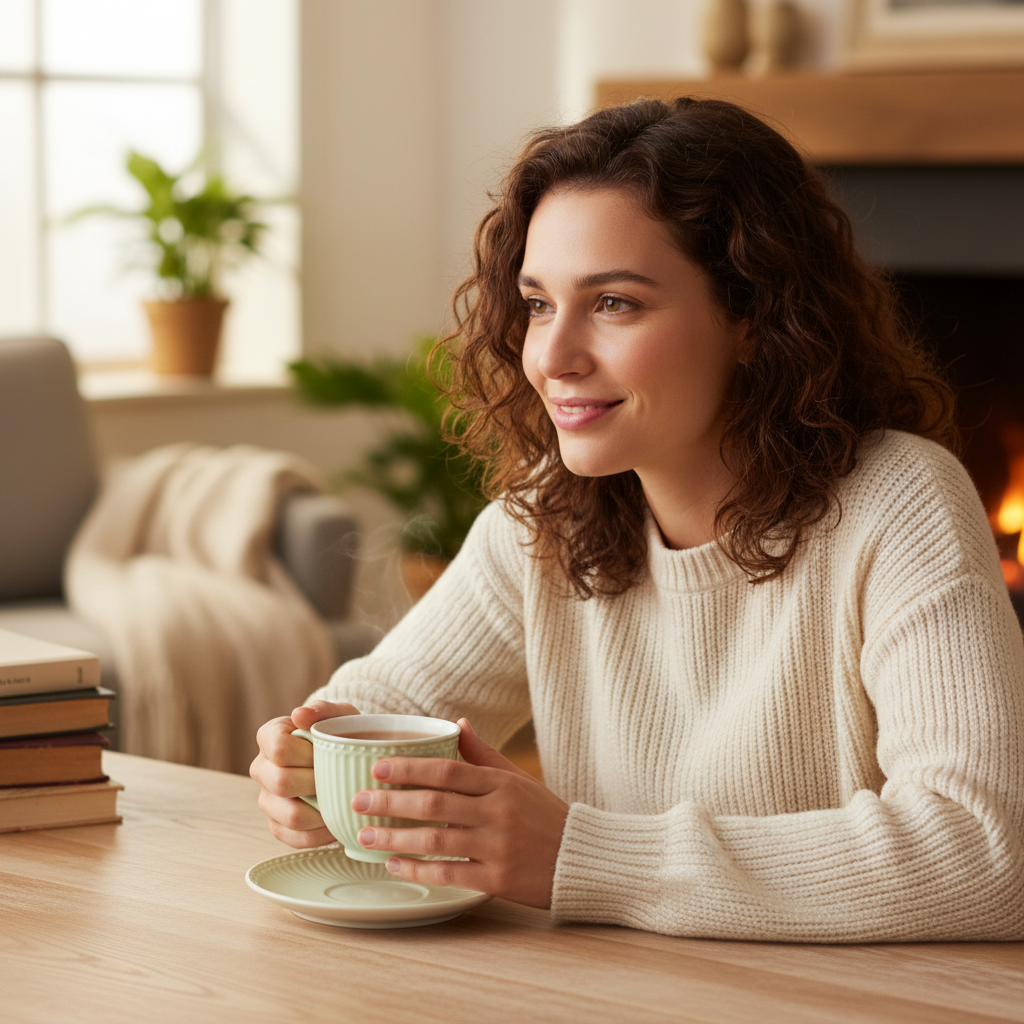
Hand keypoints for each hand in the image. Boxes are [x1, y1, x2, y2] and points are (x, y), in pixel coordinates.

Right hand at [250, 699, 358, 847]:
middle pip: (282, 783)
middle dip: (317, 782)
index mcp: (269, 737)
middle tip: (340, 778)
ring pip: (290, 816)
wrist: (348, 757)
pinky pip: (297, 838)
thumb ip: (322, 710)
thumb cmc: (342, 733)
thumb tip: (299, 715)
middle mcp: (261, 768)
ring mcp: (267, 799)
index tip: (328, 752)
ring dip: (323, 811)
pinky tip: (337, 820)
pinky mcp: (278, 825)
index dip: (308, 754)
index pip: (279, 748)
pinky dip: (323, 833)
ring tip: (342, 801)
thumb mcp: (340, 715)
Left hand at [353, 719, 569, 908]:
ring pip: (436, 840)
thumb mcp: (518, 780)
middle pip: (435, 803)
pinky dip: (418, 869)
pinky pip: (449, 873)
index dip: (409, 768)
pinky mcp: (496, 879)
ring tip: (365, 835)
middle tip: (358, 800)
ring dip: (396, 837)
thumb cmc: (545, 816)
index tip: (377, 766)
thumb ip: (485, 755)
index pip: (448, 770)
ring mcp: (497, 847)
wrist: (582, 859)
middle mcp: (498, 812)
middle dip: (391, 801)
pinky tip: (394, 864)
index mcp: (501, 784)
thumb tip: (458, 724)